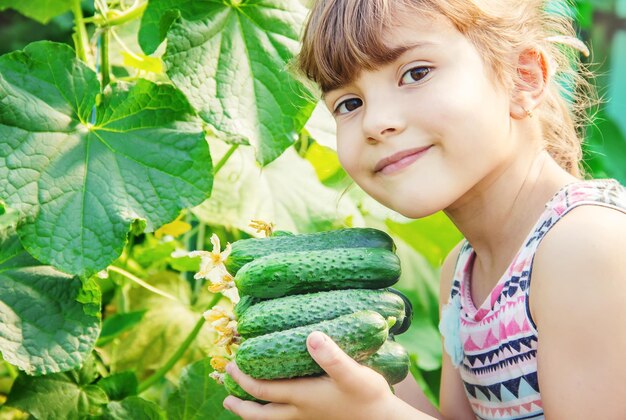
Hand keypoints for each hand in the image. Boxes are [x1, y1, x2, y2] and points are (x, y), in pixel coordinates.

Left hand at [223, 331, 396, 419]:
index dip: (243, 379)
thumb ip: (332, 357)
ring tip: (241, 404)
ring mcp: (309, 418)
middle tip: (225, 395)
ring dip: (253, 413)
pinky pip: (285, 419)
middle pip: (260, 415)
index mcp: (303, 398)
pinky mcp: (318, 418)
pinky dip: (272, 413)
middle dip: (240, 405)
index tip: (231, 365)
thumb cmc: (369, 396)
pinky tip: (277, 404)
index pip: (263, 391)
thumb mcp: (353, 374)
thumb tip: (311, 337)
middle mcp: (301, 412)